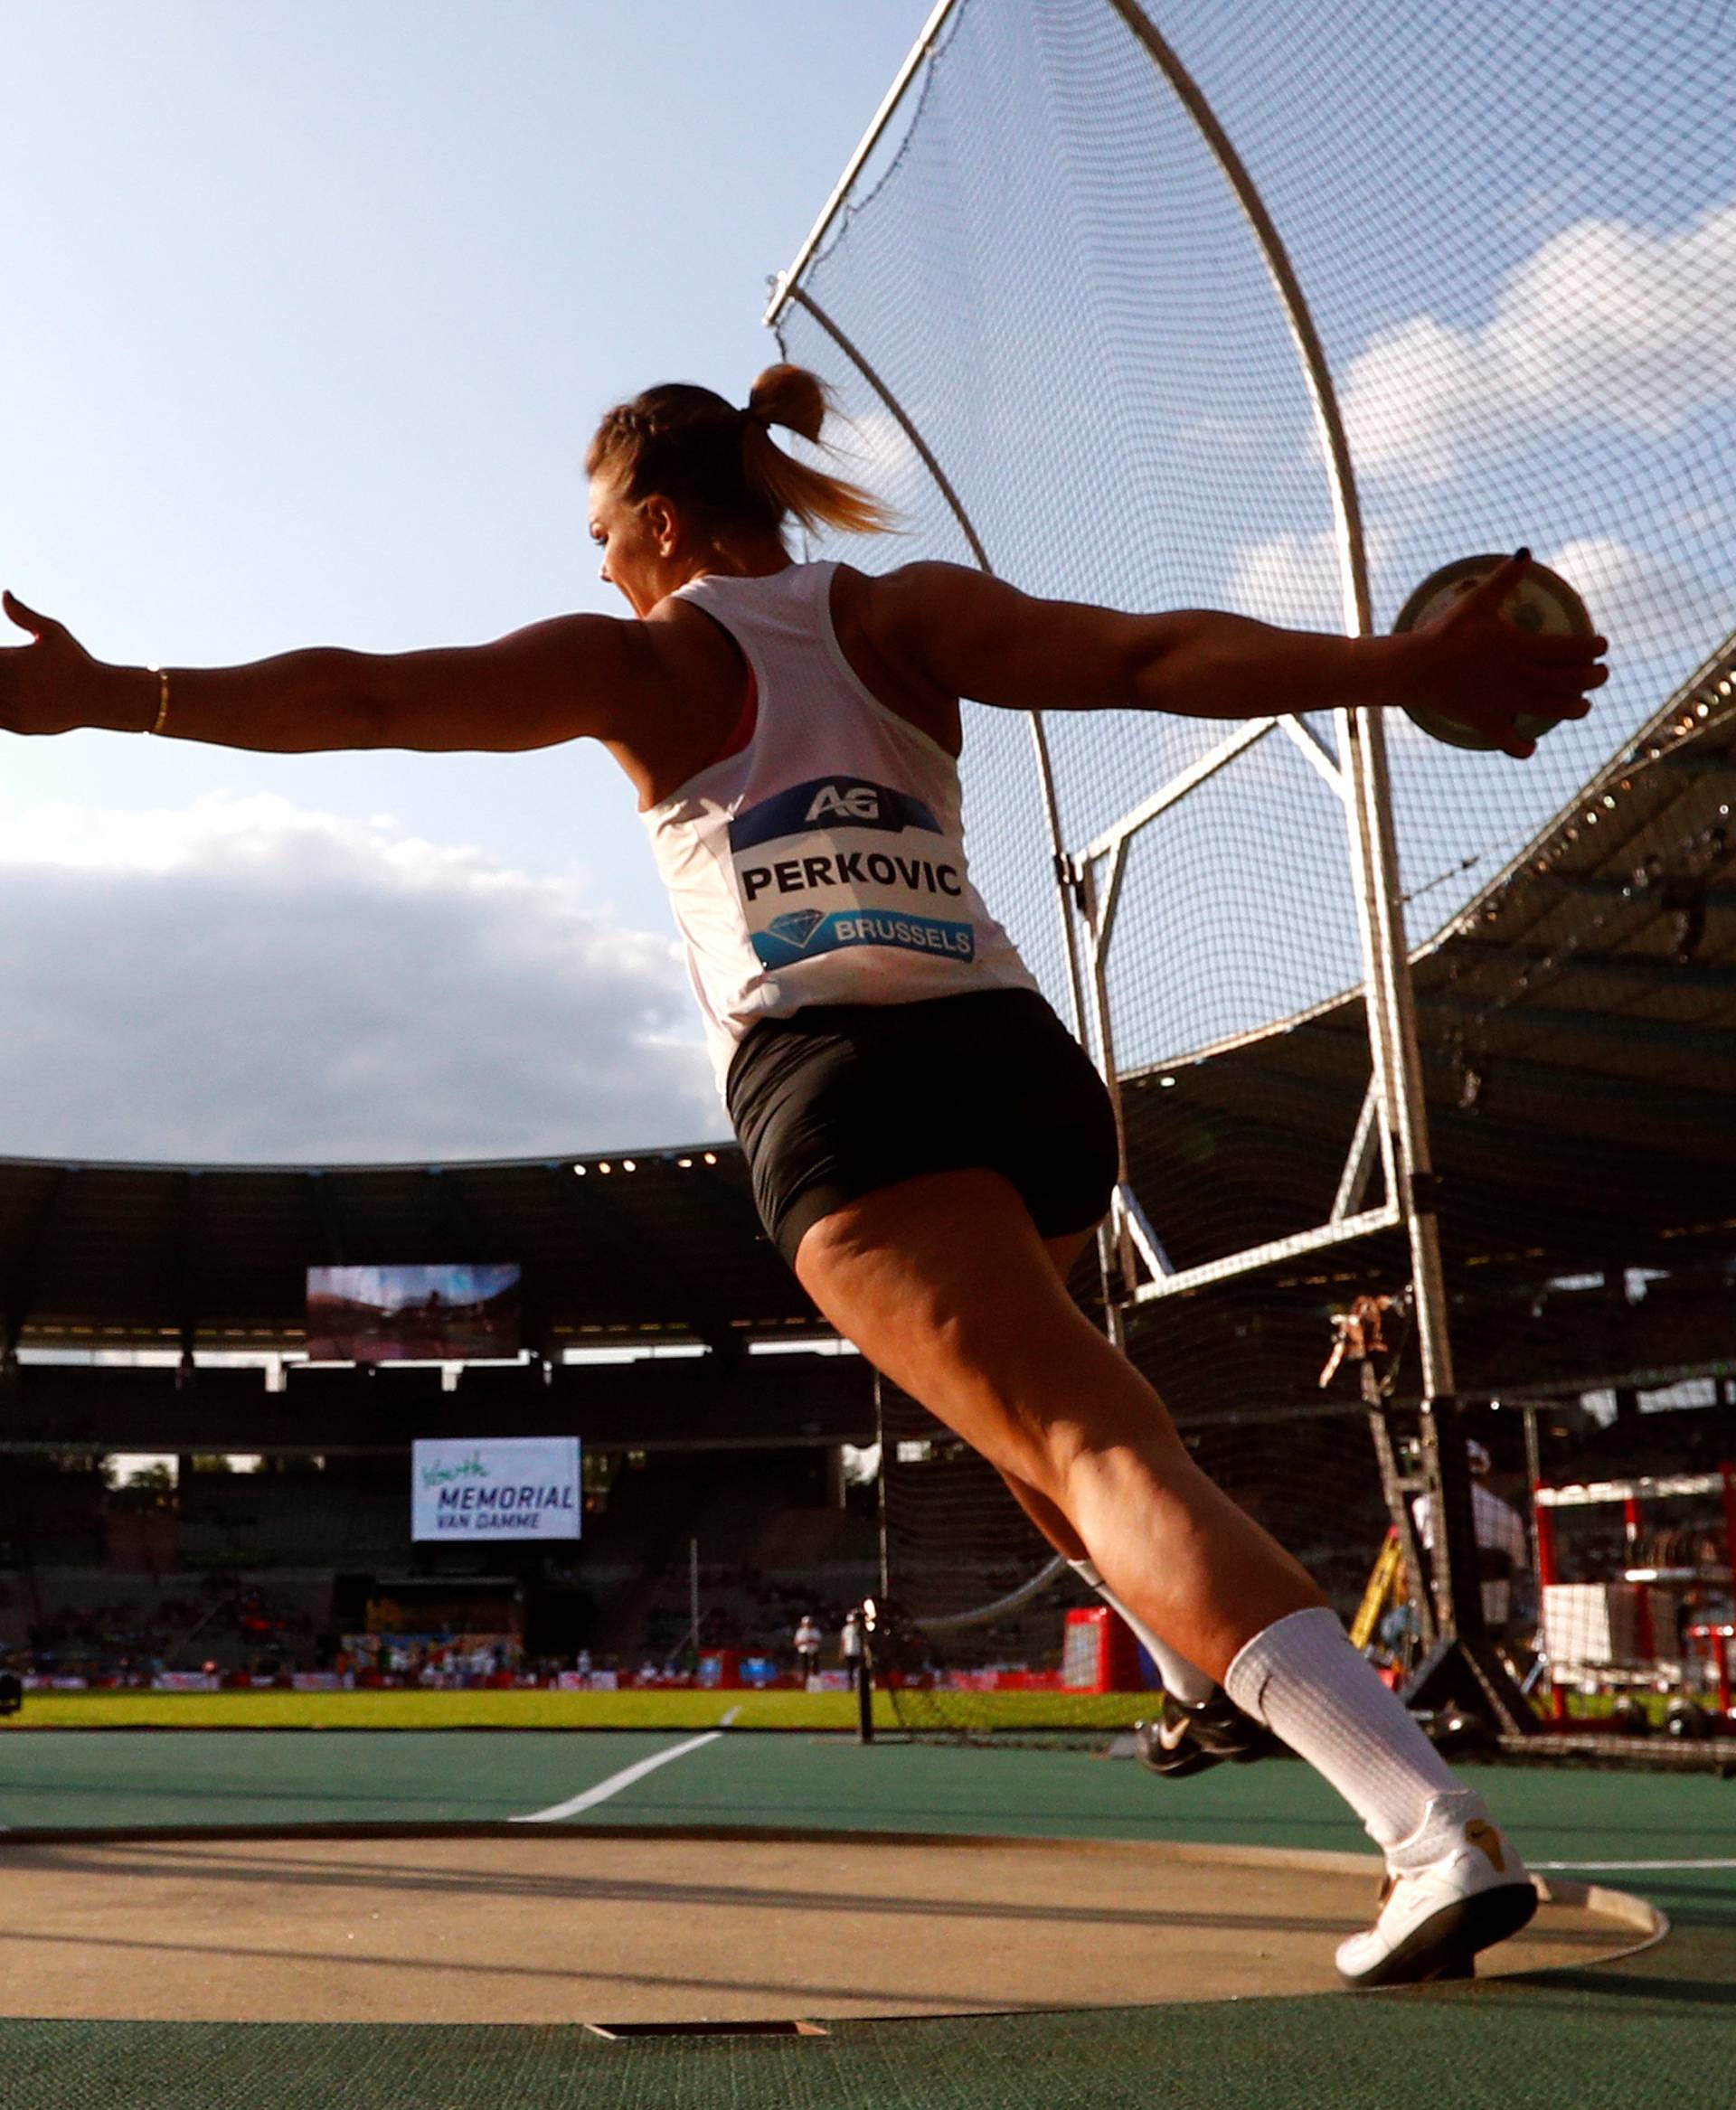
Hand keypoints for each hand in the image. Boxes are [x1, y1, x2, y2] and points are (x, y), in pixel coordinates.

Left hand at [0, 590, 124, 735]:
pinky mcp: (22, 726)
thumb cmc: (74, 660)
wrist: (100, 696)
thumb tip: (5, 593)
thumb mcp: (53, 632)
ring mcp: (17, 710)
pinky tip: (8, 696)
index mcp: (14, 663)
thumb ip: (23, 614)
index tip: (2, 655)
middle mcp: (12, 689)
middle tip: (5, 669)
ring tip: (8, 680)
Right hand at [1403, 553, 1608, 757]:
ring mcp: (1507, 703)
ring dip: (1576, 709)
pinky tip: (1529, 746)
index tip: (1601, 646)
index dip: (1595, 648)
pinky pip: (1511, 742)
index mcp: (1524, 647)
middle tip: (1600, 674)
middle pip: (1574, 681)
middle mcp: (1523, 678)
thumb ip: (1504, 579)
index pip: (1575, 648)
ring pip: (1555, 711)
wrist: (1415, 668)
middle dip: (1595, 678)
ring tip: (1581, 705)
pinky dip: (1523, 748)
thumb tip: (1526, 552)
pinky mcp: (1488, 722)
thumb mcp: (1476, 601)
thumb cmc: (1445, 632)